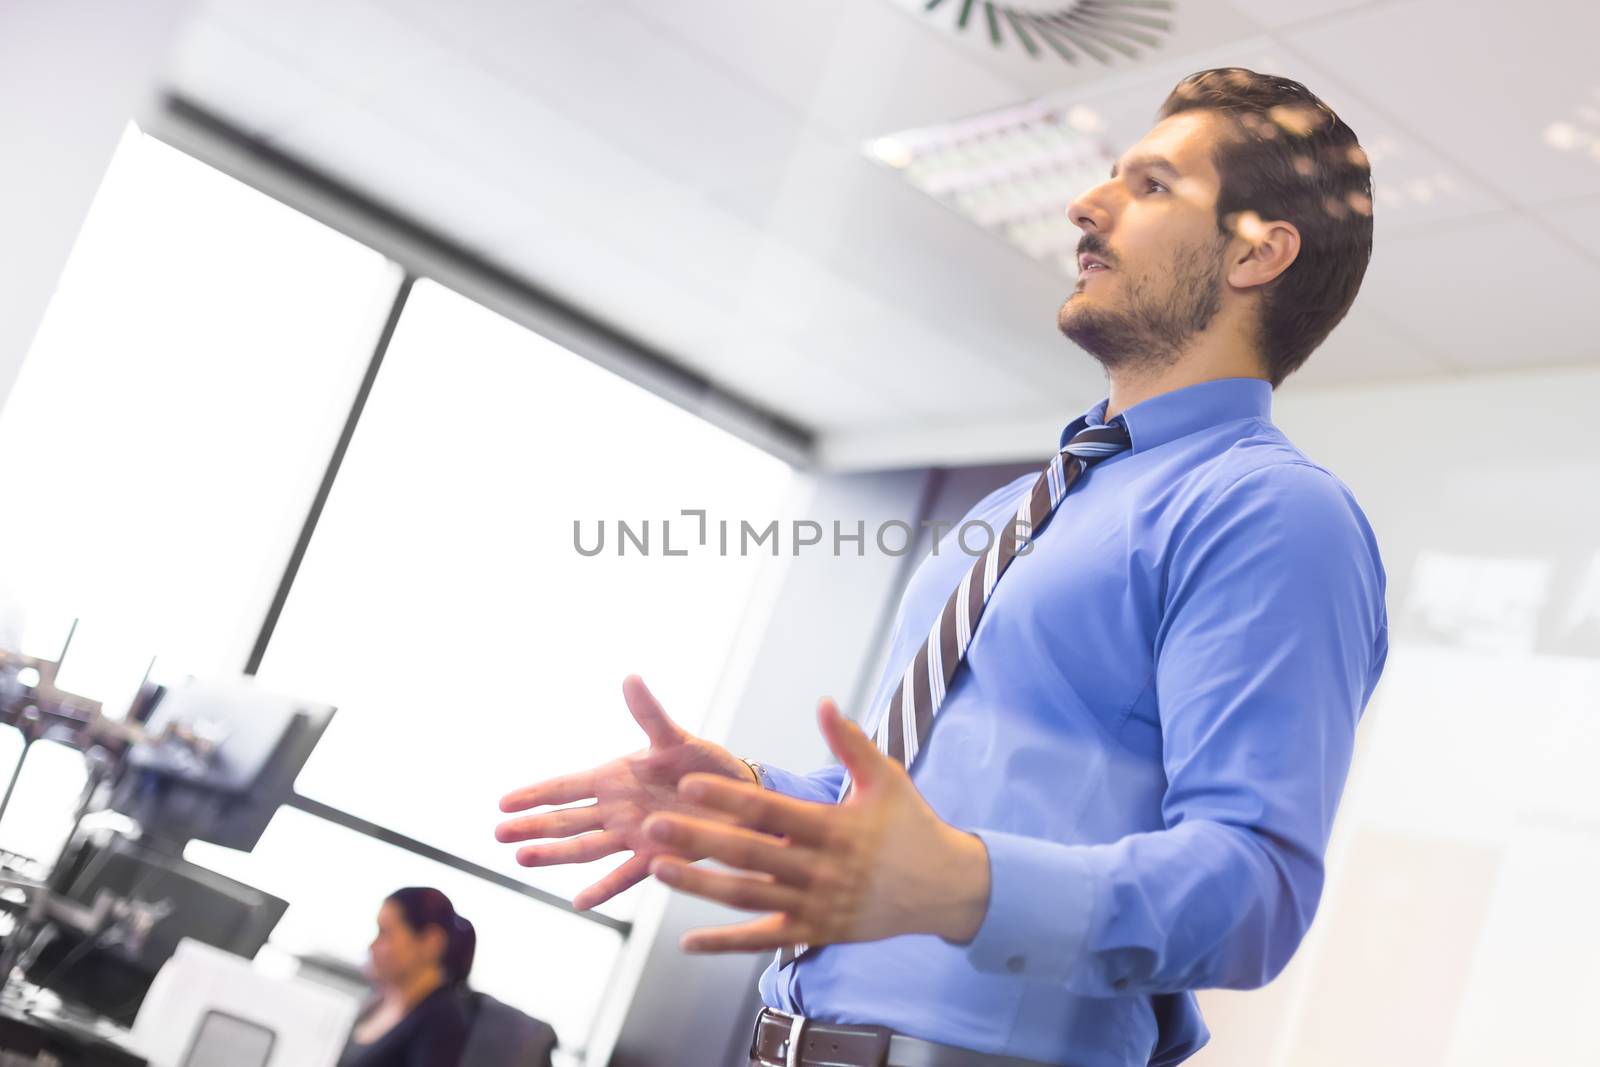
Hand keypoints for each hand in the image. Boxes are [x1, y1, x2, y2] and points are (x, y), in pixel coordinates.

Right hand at [495, 674, 756, 910]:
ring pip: (585, 848)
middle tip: (498, 834)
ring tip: (522, 859)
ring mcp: (633, 835)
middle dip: (533, 826)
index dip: (535, 794)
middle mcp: (617, 809)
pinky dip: (603, 889)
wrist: (741, 796)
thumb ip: (649, 714)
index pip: (566, 787)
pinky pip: (625, 876)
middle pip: (566, 820)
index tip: (502, 802)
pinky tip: (579, 902)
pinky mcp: (656, 857)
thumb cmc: (705, 763)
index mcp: (615, 778)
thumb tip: (630, 677)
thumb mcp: (675, 738)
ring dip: (555, 854)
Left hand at [639, 697, 992, 952]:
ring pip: (747, 899)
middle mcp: (821, 870)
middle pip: (748, 855)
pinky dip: (724, 944)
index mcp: (834, 828)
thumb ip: (851, 743)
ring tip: (655, 869)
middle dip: (697, 840)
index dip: (727, 799)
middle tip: (651, 826)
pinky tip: (686, 941)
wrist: (946, 889)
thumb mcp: (887, 778)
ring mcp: (816, 906)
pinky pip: (763, 940)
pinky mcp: (815, 933)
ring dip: (699, 887)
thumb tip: (824, 702)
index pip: (770, 812)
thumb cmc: (912, 825)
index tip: (687, 785)